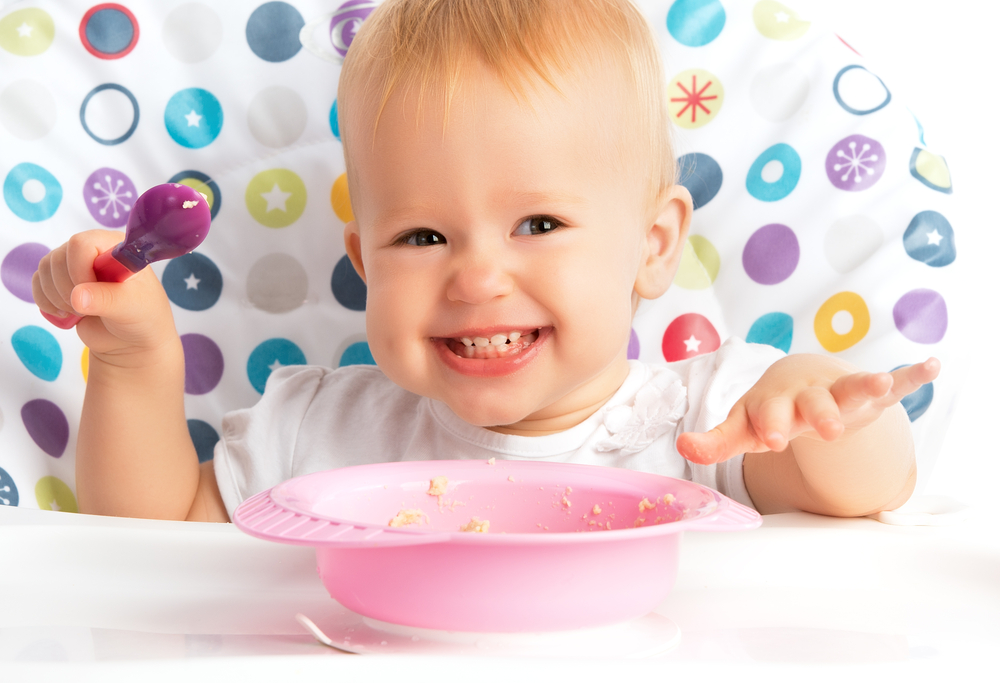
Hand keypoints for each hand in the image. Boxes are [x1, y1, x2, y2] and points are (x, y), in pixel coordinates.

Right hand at [32, 230, 177, 364]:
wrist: (132, 340)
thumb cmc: (142, 317)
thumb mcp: (131, 308)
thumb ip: (106, 300)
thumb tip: (77, 296)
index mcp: (116, 247)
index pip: (81, 244)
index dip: (78, 270)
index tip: (93, 294)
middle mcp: (93, 250)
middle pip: (58, 257)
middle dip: (67, 289)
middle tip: (87, 309)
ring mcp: (75, 265)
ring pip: (45, 269)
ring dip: (55, 297)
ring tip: (80, 313)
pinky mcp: (61, 281)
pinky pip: (38, 283)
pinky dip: (45, 301)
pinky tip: (65, 314)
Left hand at [676, 354, 940, 464]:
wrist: (796, 381)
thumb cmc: (769, 412)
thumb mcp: (743, 428)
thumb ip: (716, 441)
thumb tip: (684, 446)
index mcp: (776, 405)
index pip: (770, 415)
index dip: (768, 426)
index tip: (768, 439)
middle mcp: (808, 396)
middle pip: (814, 405)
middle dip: (820, 415)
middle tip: (826, 430)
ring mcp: (839, 392)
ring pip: (852, 388)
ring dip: (866, 384)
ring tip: (881, 380)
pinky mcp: (867, 393)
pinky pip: (894, 384)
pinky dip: (912, 375)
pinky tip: (930, 365)